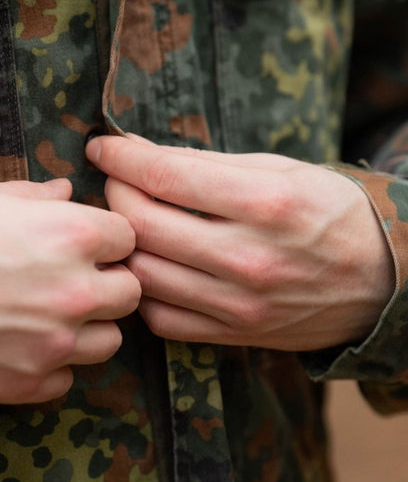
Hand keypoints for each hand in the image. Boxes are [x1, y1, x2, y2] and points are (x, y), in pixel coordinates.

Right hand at [0, 178, 140, 403]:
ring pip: (109, 340)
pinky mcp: (31, 382)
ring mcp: (56, 342)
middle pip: (129, 291)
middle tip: (70, 280)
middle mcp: (76, 290)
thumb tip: (64, 191)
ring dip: (87, 327)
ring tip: (47, 316)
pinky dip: (52, 364)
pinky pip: (67, 377)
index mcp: (71, 234)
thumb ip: (32, 196)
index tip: (85, 244)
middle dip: (106, 283)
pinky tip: (20, 347)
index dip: (105, 239)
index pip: (127, 238)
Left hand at [86, 135, 394, 350]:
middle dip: (114, 194)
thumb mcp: (276, 169)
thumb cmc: (326, 212)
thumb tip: (134, 150)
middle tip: (114, 180)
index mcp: (266, 203)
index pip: (166, 176)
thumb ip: (201, 162)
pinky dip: (143, 288)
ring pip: (143, 273)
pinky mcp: (233, 334)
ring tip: (126, 220)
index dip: (121, 157)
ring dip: (122, 241)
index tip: (102, 147)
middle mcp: (249, 258)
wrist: (380, 281)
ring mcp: (239, 304)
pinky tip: (150, 263)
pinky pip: (160, 316)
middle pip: (143, 225)